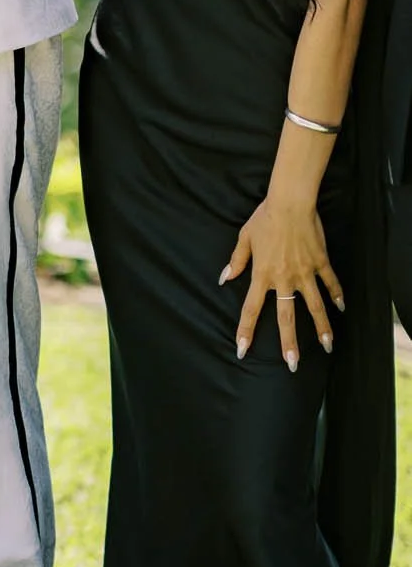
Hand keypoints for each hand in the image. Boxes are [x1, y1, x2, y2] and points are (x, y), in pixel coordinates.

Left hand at [221, 191, 342, 369]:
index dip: (246, 330)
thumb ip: (236, 261)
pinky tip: (342, 309)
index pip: (251, 309)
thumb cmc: (264, 218)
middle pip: (286, 317)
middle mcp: (284, 278)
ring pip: (315, 306)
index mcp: (262, 275)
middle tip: (292, 364)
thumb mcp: (244, 238)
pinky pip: (330, 283)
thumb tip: (224, 278)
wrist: (290, 202)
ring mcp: (305, 272)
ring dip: (321, 328)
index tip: (242, 349)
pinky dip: (337, 295)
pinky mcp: (321, 262)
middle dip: (289, 343)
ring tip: (327, 345)